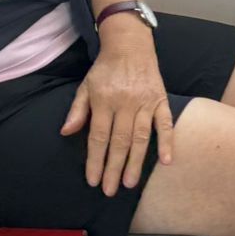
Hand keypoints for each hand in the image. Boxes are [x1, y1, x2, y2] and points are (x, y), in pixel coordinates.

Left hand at [62, 19, 174, 194]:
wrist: (130, 44)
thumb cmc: (105, 69)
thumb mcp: (86, 86)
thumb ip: (78, 110)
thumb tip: (66, 132)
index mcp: (104, 101)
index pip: (98, 137)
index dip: (95, 160)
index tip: (93, 180)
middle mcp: (125, 103)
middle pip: (119, 141)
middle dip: (114, 168)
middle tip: (110, 191)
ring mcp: (145, 102)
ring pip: (141, 137)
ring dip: (136, 162)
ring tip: (130, 183)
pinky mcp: (161, 100)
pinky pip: (165, 123)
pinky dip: (167, 142)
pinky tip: (166, 161)